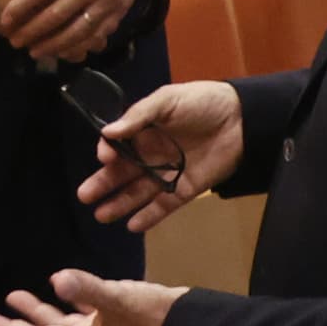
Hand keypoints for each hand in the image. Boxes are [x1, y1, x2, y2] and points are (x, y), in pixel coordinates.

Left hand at [0, 0, 160, 62]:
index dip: (21, 7)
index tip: (5, 20)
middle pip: (58, 15)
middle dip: (33, 32)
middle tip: (14, 41)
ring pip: (78, 31)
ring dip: (55, 45)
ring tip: (35, 52)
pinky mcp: (121, 8)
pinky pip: (98, 33)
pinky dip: (80, 45)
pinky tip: (64, 50)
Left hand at [0, 268, 183, 325]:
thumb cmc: (152, 317)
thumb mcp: (119, 300)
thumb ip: (88, 289)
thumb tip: (57, 279)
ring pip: (55, 325)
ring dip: (33, 314)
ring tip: (10, 300)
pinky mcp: (110, 321)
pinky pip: (76, 315)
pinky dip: (62, 304)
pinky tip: (57, 291)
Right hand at [74, 78, 243, 230]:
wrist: (242, 118)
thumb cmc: (202, 102)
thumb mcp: (167, 100)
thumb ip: (139, 115)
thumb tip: (108, 132)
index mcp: (143, 130)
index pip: (118, 145)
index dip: (108, 152)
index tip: (104, 157)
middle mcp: (151, 153)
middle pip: (122, 172)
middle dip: (103, 184)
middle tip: (84, 197)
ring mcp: (167, 173)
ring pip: (138, 192)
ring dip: (120, 204)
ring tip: (100, 215)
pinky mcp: (185, 189)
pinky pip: (163, 205)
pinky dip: (149, 216)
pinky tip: (132, 226)